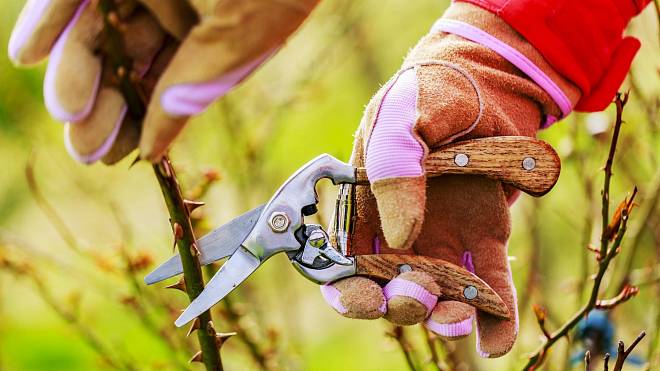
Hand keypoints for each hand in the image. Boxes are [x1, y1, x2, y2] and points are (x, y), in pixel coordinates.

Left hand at [9, 0, 318, 163]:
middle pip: (128, 62)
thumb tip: (154, 149)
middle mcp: (174, 7)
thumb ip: (193, 90)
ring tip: (66, 111)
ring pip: (97, 31)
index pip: (168, 84)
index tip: (116, 156)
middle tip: (84, 146)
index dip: (141, 121)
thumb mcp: (236, 42)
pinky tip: (30, 55)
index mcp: (210, 32)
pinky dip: (50, 21)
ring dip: (75, 72)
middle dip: (105, 106)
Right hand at [320, 3, 579, 357]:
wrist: (487, 82)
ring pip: (437, 296)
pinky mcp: (486, 241)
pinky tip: (495, 341)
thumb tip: (402, 234)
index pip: (344, 264)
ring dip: (443, 318)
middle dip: (399, 305)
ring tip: (459, 317)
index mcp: (365, 208)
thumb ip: (391, 165)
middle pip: (389, 289)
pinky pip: (488, 287)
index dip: (348, 291)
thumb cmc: (431, 93)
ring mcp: (443, 240)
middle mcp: (399, 233)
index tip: (365, 299)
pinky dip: (493, 320)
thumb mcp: (401, 115)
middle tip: (418, 294)